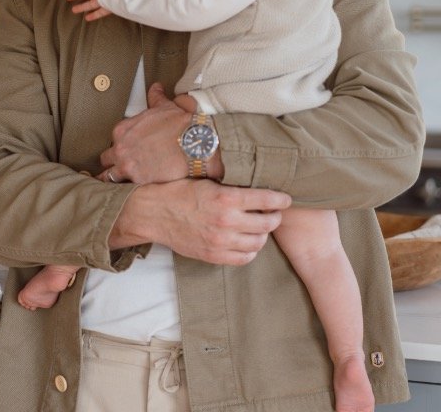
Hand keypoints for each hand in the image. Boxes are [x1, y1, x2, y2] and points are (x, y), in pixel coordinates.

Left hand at [98, 84, 206, 183]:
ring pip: (109, 178)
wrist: (197, 142)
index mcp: (124, 130)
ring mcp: (126, 166)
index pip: (114, 142)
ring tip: (124, 186)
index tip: (128, 153)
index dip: (121, 149)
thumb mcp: (167, 107)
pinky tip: (132, 196)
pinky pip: (123, 191)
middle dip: (114, 165)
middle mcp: (121, 148)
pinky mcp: (137, 181)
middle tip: (126, 170)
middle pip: (107, 161)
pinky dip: (127, 193)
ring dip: (116, 181)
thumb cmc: (182, 125)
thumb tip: (156, 88)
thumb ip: (156, 98)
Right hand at [114, 179, 290, 264]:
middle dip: (275, 217)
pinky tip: (249, 242)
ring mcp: (220, 241)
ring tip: (261, 227)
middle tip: (274, 213)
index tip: (286, 199)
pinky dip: (251, 251)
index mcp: (226, 198)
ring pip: (258, 242)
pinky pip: (244, 258)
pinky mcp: (213, 255)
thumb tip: (257, 187)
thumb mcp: (207, 182)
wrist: (154, 213)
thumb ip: (232, 188)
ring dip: (263, 234)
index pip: (266, 200)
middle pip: (267, 223)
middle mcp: (226, 221)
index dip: (281, 200)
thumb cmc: (179, 192)